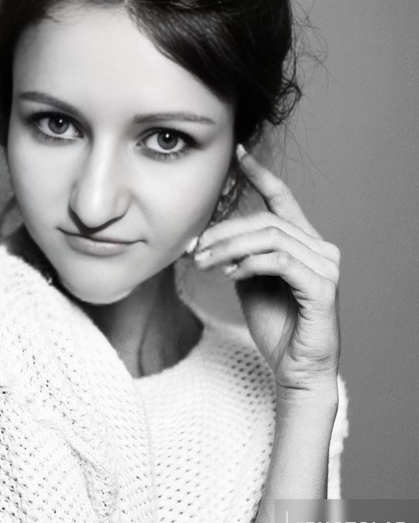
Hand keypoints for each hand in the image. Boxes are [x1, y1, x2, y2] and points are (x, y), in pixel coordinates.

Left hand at [193, 145, 340, 397]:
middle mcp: (321, 249)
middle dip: (225, 230)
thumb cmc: (275, 325)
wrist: (295, 368)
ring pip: (270, 238)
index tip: (237, 154)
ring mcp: (326, 267)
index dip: (260, 175)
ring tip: (206, 262)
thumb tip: (211, 235)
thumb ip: (240, 254)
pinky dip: (250, 263)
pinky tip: (232, 274)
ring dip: (230, 247)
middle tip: (196, 247)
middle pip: (266, 220)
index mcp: (304, 243)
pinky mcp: (323, 288)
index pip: (283, 199)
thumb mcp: (250, 281)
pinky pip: (280, 262)